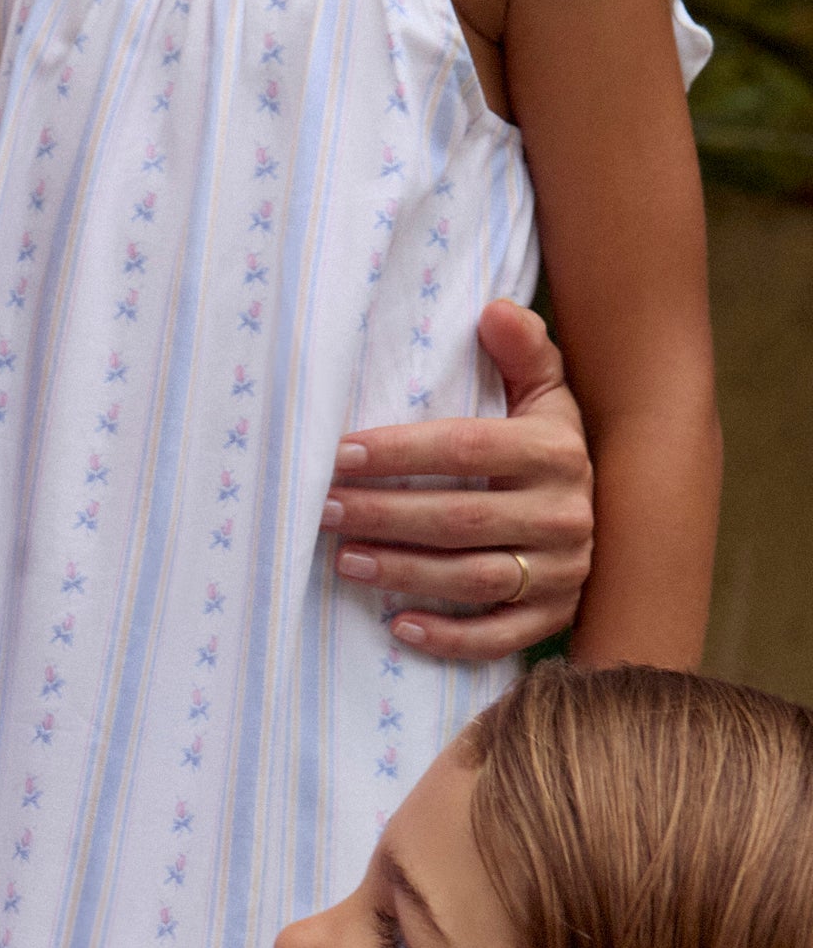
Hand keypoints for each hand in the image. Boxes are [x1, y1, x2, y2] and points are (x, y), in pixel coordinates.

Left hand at [324, 300, 593, 660]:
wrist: (624, 513)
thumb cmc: (550, 447)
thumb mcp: (547, 395)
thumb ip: (524, 352)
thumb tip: (494, 310)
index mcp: (556, 452)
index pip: (468, 448)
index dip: (401, 453)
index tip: (340, 453)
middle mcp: (566, 514)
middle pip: (460, 518)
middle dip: (385, 514)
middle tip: (323, 508)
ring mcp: (563, 572)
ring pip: (473, 578)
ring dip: (403, 572)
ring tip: (343, 560)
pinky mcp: (557, 618)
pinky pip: (500, 638)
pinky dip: (449, 638)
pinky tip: (397, 626)